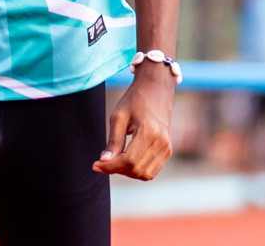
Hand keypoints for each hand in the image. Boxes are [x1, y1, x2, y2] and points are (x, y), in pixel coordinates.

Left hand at [93, 63, 174, 179]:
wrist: (156, 89)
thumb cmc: (135, 100)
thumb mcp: (119, 116)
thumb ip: (113, 141)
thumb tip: (104, 161)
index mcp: (149, 132)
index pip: (129, 161)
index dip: (110, 166)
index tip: (96, 164)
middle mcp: (162, 142)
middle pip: (136, 170)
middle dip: (117, 169)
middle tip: (103, 161)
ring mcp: (167, 148)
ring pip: (145, 174)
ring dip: (127, 172)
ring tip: (115, 159)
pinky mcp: (168, 150)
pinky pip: (151, 170)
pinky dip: (138, 170)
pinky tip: (126, 159)